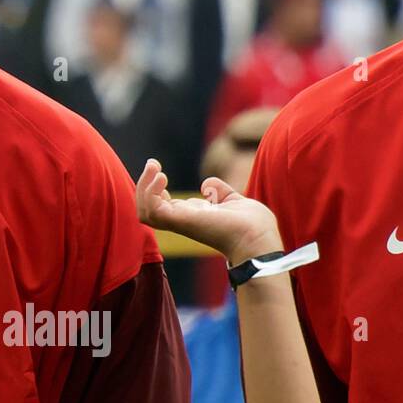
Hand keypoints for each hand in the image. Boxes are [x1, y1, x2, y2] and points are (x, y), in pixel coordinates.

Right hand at [136, 158, 283, 265]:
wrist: (259, 239)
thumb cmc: (253, 227)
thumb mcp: (234, 201)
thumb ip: (220, 192)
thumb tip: (207, 184)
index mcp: (191, 217)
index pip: (160, 205)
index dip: (154, 188)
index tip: (159, 170)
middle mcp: (181, 220)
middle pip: (145, 209)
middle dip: (143, 184)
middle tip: (152, 163)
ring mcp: (178, 222)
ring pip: (143, 210)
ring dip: (143, 186)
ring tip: (155, 168)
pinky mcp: (178, 221)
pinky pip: (151, 209)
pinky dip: (150, 191)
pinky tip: (162, 177)